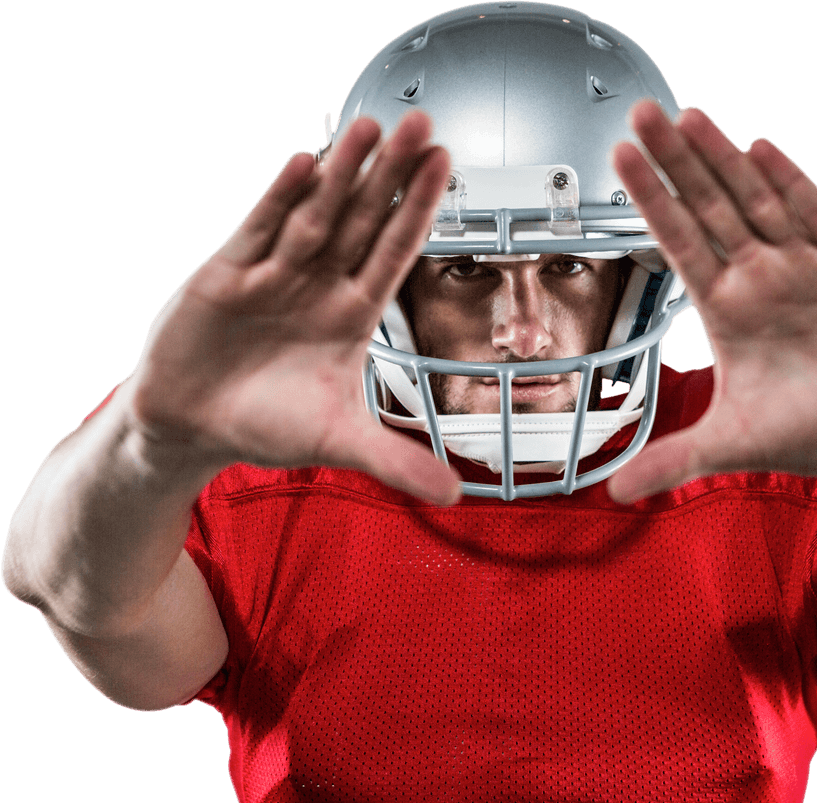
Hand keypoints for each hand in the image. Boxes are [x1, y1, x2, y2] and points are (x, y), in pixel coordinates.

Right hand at [125, 111, 460, 503]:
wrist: (192, 425)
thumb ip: (396, 461)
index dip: (419, 211)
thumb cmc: (267, 426)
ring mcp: (275, 273)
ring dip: (342, 173)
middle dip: (391, 175)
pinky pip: (259, 228)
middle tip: (422, 126)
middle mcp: (319, 284)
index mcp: (351, 315)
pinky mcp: (227, 272)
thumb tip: (456, 495)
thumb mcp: (338, 442)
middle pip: (363, 220)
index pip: (394, 252)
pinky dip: (280, 197)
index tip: (447, 166)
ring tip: (371, 127)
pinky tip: (305, 163)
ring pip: (316, 213)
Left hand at [607, 101, 816, 502]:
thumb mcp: (737, 445)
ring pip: (756, 201)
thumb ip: (676, 459)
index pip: (679, 244)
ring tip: (688, 118)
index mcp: (729, 312)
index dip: (649, 202)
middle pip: (708, 208)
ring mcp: (806, 266)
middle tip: (640, 114)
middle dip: (674, 163)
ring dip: (723, 160)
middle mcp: (761, 280)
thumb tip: (615, 494)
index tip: (617, 160)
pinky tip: (761, 152)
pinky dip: (792, 184)